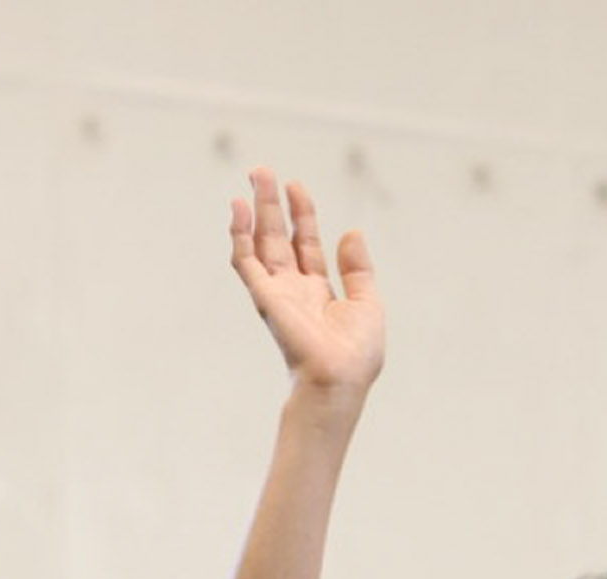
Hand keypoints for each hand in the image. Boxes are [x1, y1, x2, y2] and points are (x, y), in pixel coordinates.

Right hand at [231, 168, 382, 397]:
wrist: (340, 379)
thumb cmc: (357, 354)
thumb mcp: (367, 302)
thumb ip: (357, 268)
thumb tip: (352, 232)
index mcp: (317, 291)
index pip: (305, 244)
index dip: (301, 214)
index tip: (296, 186)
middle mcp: (292, 289)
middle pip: (278, 237)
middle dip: (271, 204)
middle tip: (262, 171)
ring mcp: (276, 292)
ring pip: (259, 243)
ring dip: (255, 210)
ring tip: (254, 176)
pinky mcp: (264, 297)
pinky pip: (246, 262)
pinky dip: (240, 235)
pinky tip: (239, 209)